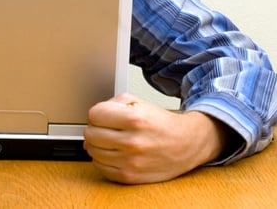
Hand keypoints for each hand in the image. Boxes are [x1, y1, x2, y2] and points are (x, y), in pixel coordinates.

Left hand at [83, 93, 228, 183]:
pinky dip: (102, 160)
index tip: (102, 116)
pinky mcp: (130, 176)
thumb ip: (112, 103)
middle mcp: (132, 142)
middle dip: (95, 129)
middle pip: (90, 134)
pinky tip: (113, 153)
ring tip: (110, 141)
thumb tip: (92, 118)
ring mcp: (130, 161)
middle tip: (105, 129)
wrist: (186, 144)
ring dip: (98, 145)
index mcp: (134, 119)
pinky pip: (101, 168)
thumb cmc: (160, 123)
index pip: (94, 115)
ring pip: (93, 151)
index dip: (97, 114)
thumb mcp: (138, 102)